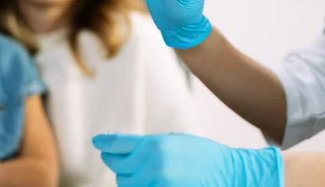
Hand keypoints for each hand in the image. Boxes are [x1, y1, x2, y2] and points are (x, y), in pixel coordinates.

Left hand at [92, 133, 283, 186]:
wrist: (227, 172)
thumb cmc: (201, 154)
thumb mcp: (174, 141)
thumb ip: (149, 146)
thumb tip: (125, 151)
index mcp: (155, 144)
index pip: (119, 144)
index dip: (106, 143)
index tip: (97, 142)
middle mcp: (153, 164)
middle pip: (119, 167)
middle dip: (116, 163)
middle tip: (112, 158)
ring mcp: (158, 182)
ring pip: (127, 184)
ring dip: (126, 179)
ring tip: (130, 172)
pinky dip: (138, 186)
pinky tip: (141, 181)